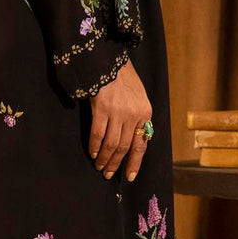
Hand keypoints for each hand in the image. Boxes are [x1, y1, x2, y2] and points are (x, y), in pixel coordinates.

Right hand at [88, 57, 152, 180]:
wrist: (110, 62)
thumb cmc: (125, 79)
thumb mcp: (140, 98)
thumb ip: (138, 118)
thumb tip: (132, 139)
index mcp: (145, 114)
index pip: (142, 144)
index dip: (135, 163)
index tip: (130, 176)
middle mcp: (133, 115)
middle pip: (125, 147)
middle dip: (116, 163)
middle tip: (108, 174)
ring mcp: (117, 112)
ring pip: (111, 144)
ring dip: (105, 158)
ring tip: (99, 166)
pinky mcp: (102, 108)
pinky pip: (97, 134)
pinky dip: (94, 146)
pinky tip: (92, 153)